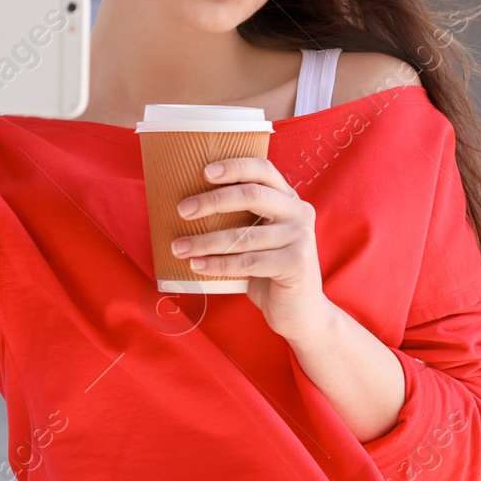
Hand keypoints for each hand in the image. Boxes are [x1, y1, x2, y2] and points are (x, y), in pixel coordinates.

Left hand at [168, 156, 333, 343]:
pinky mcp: (296, 264)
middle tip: (182, 210)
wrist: (301, 313)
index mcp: (290, 199)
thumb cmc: (269, 272)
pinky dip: (217, 264)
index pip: (263, 170)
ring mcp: (301, 238)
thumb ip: (241, 219)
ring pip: (243, 235)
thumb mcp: (259, 238)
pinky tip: (196, 265)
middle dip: (211, 201)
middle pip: (251, 195)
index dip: (234, 167)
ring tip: (178, 247)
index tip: (204, 171)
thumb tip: (189, 206)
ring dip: (204, 241)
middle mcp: (299, 212)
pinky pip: (247, 262)